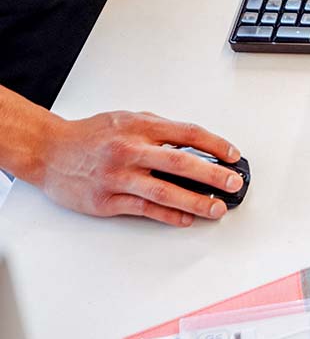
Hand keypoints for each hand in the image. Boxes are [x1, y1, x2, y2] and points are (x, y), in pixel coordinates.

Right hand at [31, 111, 242, 226]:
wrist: (48, 151)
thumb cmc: (91, 135)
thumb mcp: (128, 119)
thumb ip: (160, 131)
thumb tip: (196, 146)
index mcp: (140, 128)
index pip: (188, 134)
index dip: (215, 145)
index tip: (232, 155)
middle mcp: (130, 151)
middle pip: (180, 163)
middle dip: (213, 175)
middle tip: (233, 184)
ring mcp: (118, 177)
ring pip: (164, 192)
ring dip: (195, 202)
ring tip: (216, 208)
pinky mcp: (106, 201)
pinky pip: (143, 210)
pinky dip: (168, 216)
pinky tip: (186, 218)